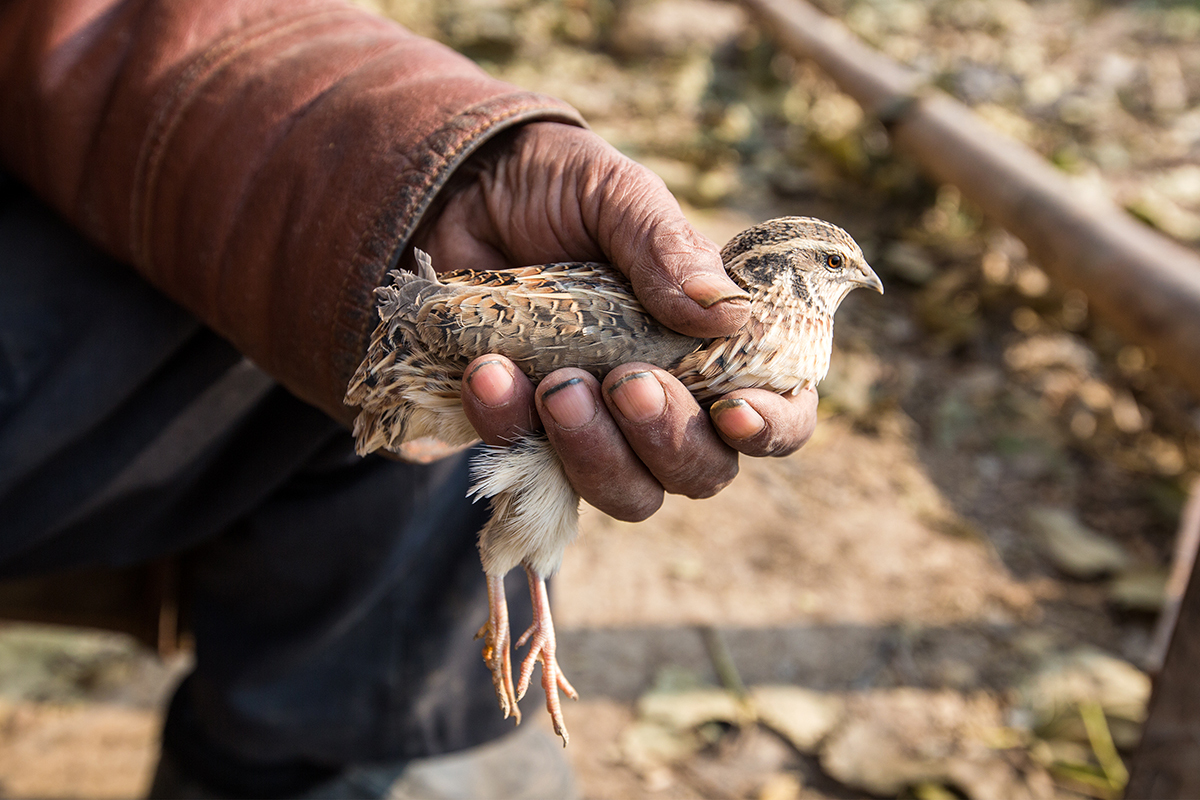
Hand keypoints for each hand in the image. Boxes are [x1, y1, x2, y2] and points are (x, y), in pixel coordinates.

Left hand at [413, 122, 816, 519]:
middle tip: (624, 381)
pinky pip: (528, 465)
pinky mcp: (525, 434)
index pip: (777, 410)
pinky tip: (487, 372)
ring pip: (626, 493)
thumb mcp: (616, 194)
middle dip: (668, 440)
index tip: (734, 413)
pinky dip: (509, 427)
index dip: (771, 428)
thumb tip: (725, 313)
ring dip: (593, 452)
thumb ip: (667, 247)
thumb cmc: (556, 189)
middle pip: (701, 471)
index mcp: (711, 341)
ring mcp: (596, 426)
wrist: (456, 191)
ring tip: (554, 383)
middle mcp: (665, 397)